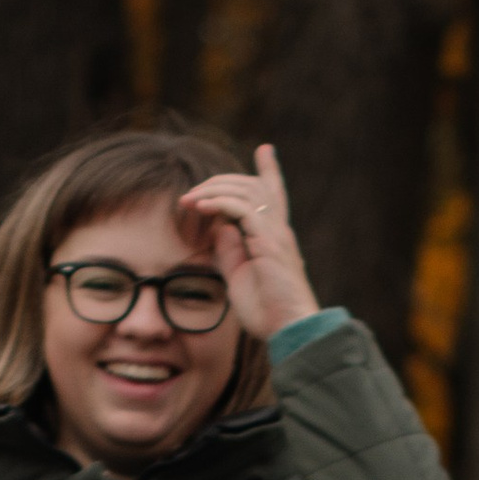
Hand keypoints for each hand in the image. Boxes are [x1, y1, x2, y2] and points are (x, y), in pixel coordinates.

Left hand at [176, 143, 319, 342]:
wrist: (290, 330)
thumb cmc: (267, 312)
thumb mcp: (239, 277)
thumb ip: (229, 251)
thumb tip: (218, 226)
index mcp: (274, 238)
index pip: (274, 195)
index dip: (270, 171)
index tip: (266, 150)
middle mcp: (278, 229)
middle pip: (252, 186)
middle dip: (219, 182)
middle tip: (191, 195)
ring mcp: (275, 233)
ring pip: (245, 190)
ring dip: (212, 190)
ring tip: (189, 201)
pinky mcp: (268, 242)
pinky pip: (241, 208)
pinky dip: (218, 202)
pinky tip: (199, 207)